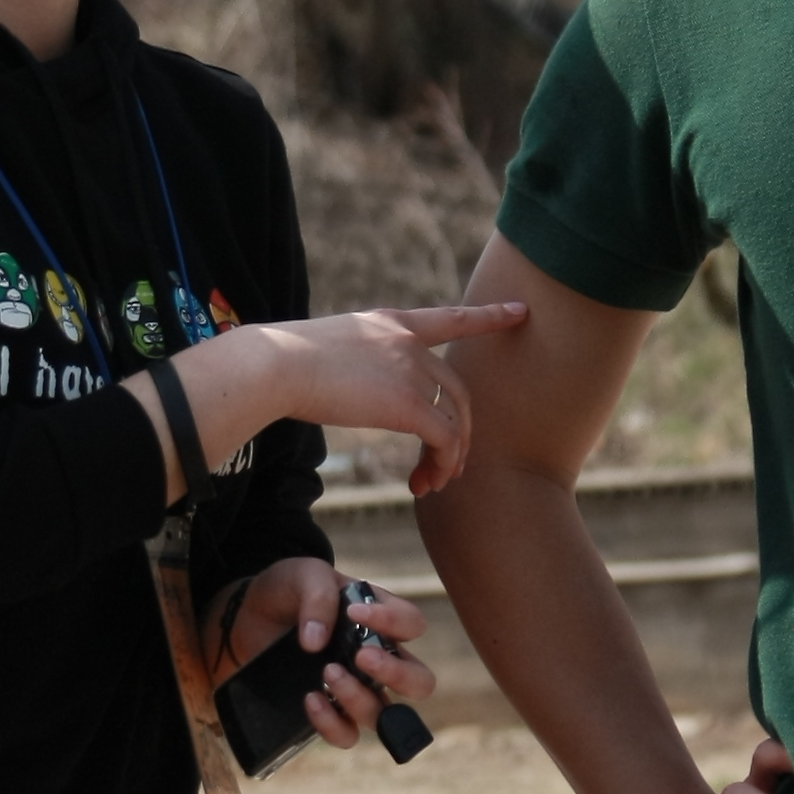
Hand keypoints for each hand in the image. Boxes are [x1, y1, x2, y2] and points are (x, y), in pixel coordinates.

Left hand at [203, 559, 438, 748]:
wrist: (245, 617)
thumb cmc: (285, 591)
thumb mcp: (303, 575)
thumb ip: (318, 596)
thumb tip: (316, 642)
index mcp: (380, 619)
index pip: (412, 625)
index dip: (393, 622)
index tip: (354, 612)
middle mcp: (377, 659)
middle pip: (420, 682)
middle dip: (398, 674)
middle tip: (362, 657)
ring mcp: (356, 689)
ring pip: (385, 714)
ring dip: (359, 697)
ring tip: (327, 672)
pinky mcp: (329, 712)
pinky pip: (347, 734)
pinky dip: (332, 723)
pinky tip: (310, 698)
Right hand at [207, 301, 526, 497]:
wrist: (273, 365)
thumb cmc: (281, 364)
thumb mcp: (328, 350)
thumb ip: (357, 364)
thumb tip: (353, 390)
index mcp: (390, 323)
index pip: (450, 318)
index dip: (488, 317)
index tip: (520, 311)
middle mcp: (407, 341)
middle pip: (457, 388)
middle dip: (461, 430)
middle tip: (449, 465)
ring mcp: (410, 369)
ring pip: (455, 417)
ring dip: (450, 456)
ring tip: (434, 481)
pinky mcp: (408, 402)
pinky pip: (444, 438)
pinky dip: (442, 464)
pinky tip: (425, 482)